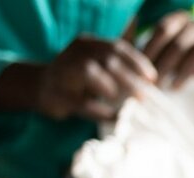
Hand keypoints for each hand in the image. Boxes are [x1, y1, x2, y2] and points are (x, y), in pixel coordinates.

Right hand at [35, 36, 156, 120]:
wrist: (41, 87)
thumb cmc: (78, 77)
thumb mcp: (97, 63)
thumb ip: (119, 64)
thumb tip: (149, 76)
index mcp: (87, 44)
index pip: (116, 47)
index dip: (137, 62)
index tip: (152, 78)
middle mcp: (74, 53)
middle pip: (107, 59)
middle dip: (129, 78)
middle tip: (143, 95)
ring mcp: (64, 73)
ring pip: (89, 71)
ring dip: (110, 86)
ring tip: (119, 100)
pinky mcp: (59, 96)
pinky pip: (83, 103)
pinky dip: (101, 111)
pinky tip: (114, 117)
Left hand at [143, 11, 193, 88]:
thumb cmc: (172, 49)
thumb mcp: (155, 41)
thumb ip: (136, 38)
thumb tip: (120, 41)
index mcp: (178, 18)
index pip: (163, 29)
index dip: (151, 50)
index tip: (140, 69)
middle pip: (179, 44)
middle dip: (164, 67)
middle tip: (154, 85)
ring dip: (183, 73)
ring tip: (172, 88)